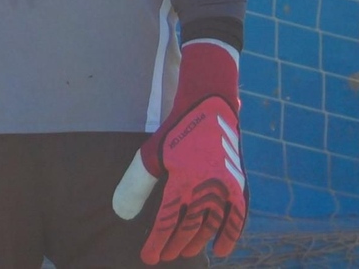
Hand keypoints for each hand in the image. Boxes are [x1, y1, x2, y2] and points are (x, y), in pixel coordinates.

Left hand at [112, 40, 247, 263]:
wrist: (209, 105)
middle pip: (189, 227)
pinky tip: (220, 248)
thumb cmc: (175, 130)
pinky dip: (230, 234)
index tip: (148, 258)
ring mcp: (226, 185)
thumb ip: (136, 184)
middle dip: (175, 244)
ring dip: (197, 241)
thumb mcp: (150, 154)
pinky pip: (237, 215)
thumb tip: (120, 212)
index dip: (157, 242)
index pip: (168, 221)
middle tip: (164, 256)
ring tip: (184, 252)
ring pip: (211, 224)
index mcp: (182, 178)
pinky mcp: (238, 183)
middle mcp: (207, 185)